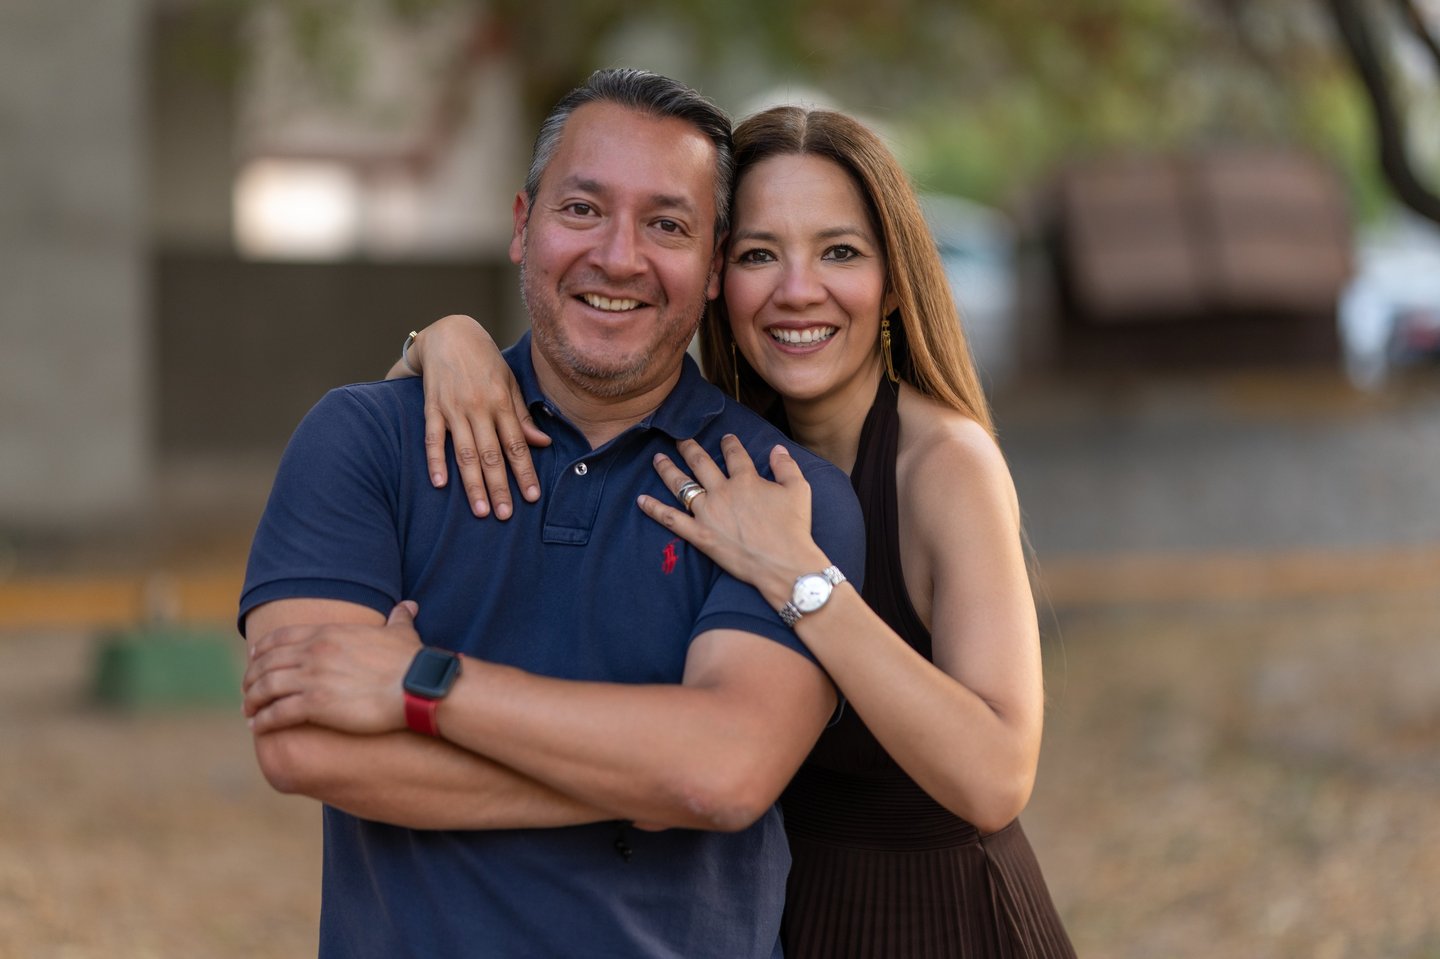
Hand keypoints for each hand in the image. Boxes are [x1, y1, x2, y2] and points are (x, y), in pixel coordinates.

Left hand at [243, 601, 424, 734]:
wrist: (417, 686)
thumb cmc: (412, 662)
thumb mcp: (402, 633)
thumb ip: (398, 618)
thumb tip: (409, 606)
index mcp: (329, 633)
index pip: (281, 637)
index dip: (262, 649)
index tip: (253, 659)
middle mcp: (314, 652)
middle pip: (267, 662)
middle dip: (251, 677)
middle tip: (246, 691)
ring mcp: (313, 678)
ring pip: (265, 687)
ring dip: (252, 700)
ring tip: (249, 712)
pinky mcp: (315, 704)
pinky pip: (277, 712)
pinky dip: (263, 720)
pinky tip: (258, 727)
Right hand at [411, 315, 550, 518]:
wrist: (449, 334)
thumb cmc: (485, 362)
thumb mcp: (510, 383)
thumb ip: (522, 416)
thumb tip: (542, 443)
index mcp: (501, 403)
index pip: (517, 445)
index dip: (525, 472)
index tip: (532, 497)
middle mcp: (479, 408)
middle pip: (491, 455)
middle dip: (499, 486)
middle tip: (504, 515)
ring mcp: (454, 409)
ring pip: (464, 453)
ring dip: (472, 484)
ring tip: (479, 510)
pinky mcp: (432, 407)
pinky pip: (433, 438)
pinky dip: (435, 460)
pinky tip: (440, 483)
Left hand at [636, 435, 830, 609]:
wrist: (783, 563)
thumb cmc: (794, 527)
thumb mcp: (799, 490)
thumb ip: (787, 466)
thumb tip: (777, 448)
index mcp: (745, 479)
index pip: (734, 454)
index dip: (729, 443)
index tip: (725, 438)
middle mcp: (722, 492)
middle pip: (700, 463)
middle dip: (688, 448)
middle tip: (680, 439)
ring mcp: (707, 513)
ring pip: (681, 485)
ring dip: (667, 469)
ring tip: (657, 459)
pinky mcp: (700, 535)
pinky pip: (671, 520)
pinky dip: (654, 509)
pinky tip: (641, 500)